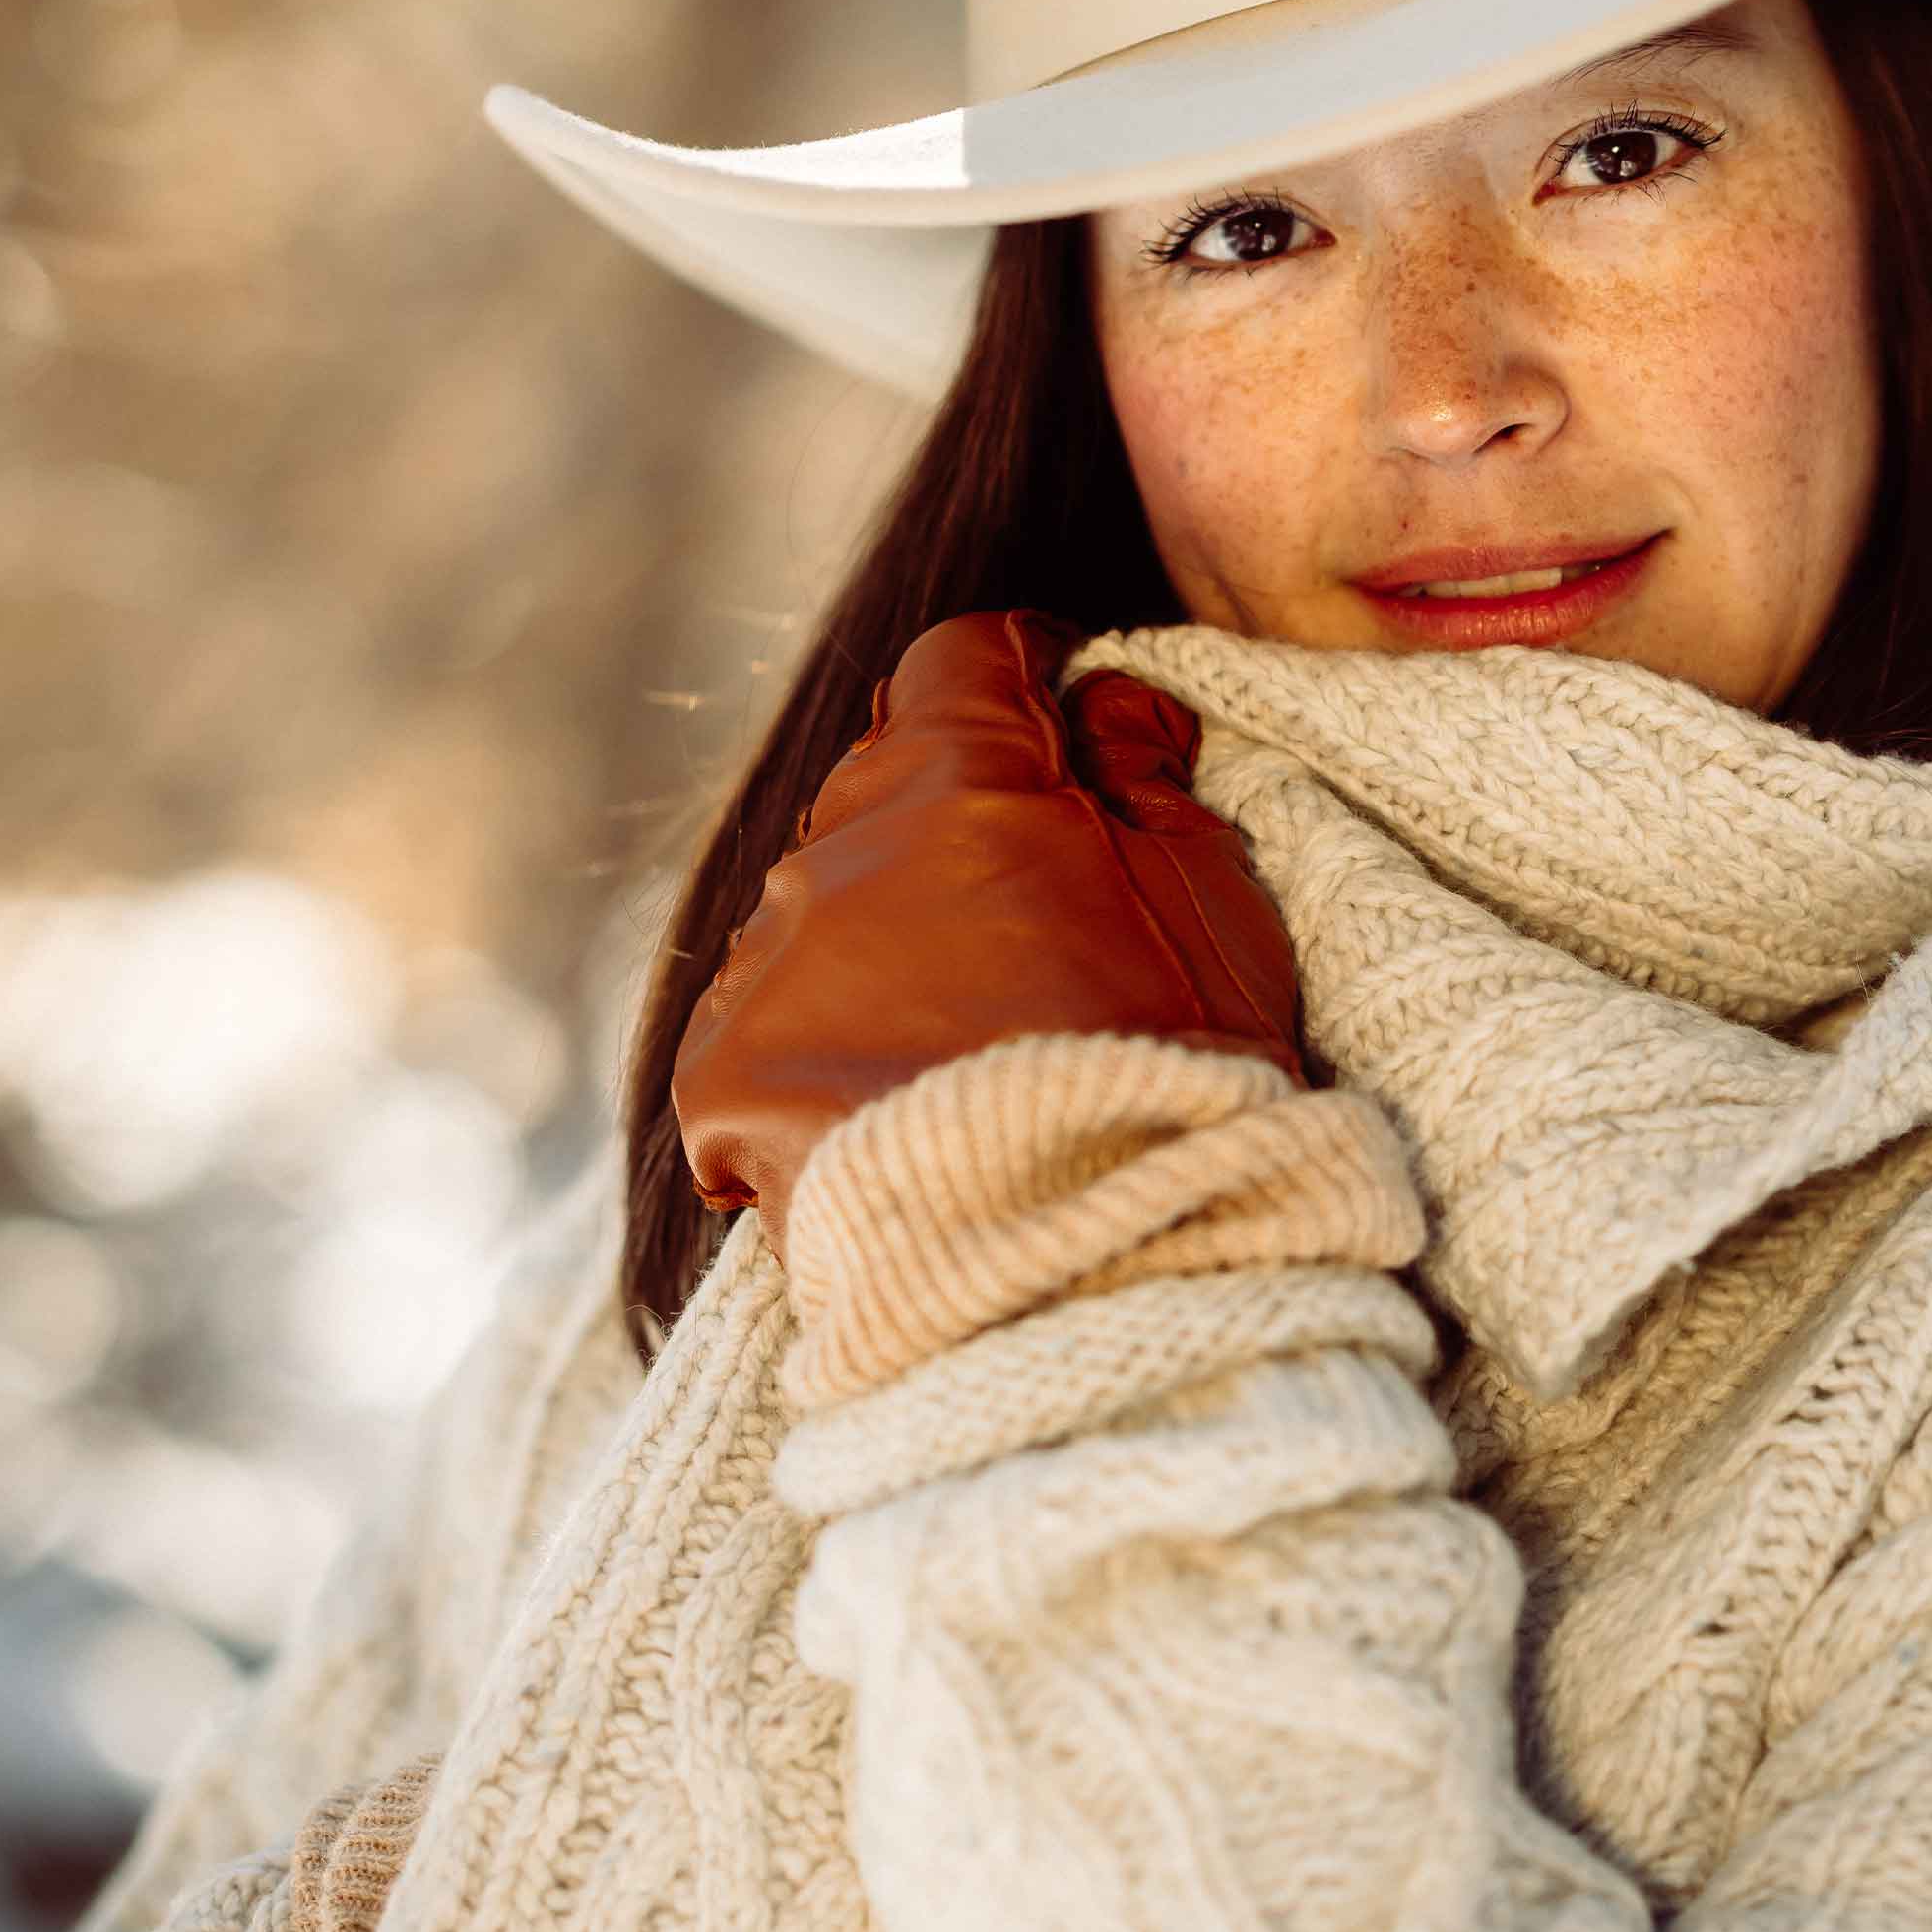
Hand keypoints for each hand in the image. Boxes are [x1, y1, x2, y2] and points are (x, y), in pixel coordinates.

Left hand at [670, 608, 1306, 1229]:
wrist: (1065, 1270)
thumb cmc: (1164, 1074)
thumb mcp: (1213, 901)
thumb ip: (1150, 773)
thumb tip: (1108, 694)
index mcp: (963, 777)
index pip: (964, 661)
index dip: (1021, 675)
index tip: (1061, 712)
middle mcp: (839, 844)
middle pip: (887, 782)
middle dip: (957, 817)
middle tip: (1043, 907)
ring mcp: (768, 959)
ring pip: (821, 903)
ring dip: (888, 934)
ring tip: (971, 1033)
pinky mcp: (718, 1072)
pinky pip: (764, 1020)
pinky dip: (823, 1044)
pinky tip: (898, 1103)